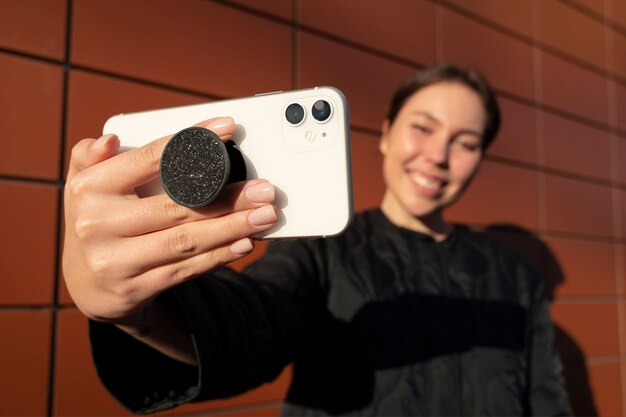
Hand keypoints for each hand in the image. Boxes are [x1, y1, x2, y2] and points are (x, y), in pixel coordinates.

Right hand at [62, 117, 276, 323]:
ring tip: (265, 216)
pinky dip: (218, 256)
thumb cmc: (98, 219)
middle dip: (227, 197)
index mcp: (90, 189)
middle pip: (176, 206)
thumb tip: (110, 138)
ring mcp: (115, 261)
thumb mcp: (86, 185)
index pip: (149, 159)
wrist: (85, 284)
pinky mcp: (135, 288)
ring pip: (185, 240)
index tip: (227, 129)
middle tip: (264, 189)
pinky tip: (245, 243)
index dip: (191, 143)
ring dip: (231, 228)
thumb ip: (91, 156)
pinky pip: (185, 269)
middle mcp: (98, 225)